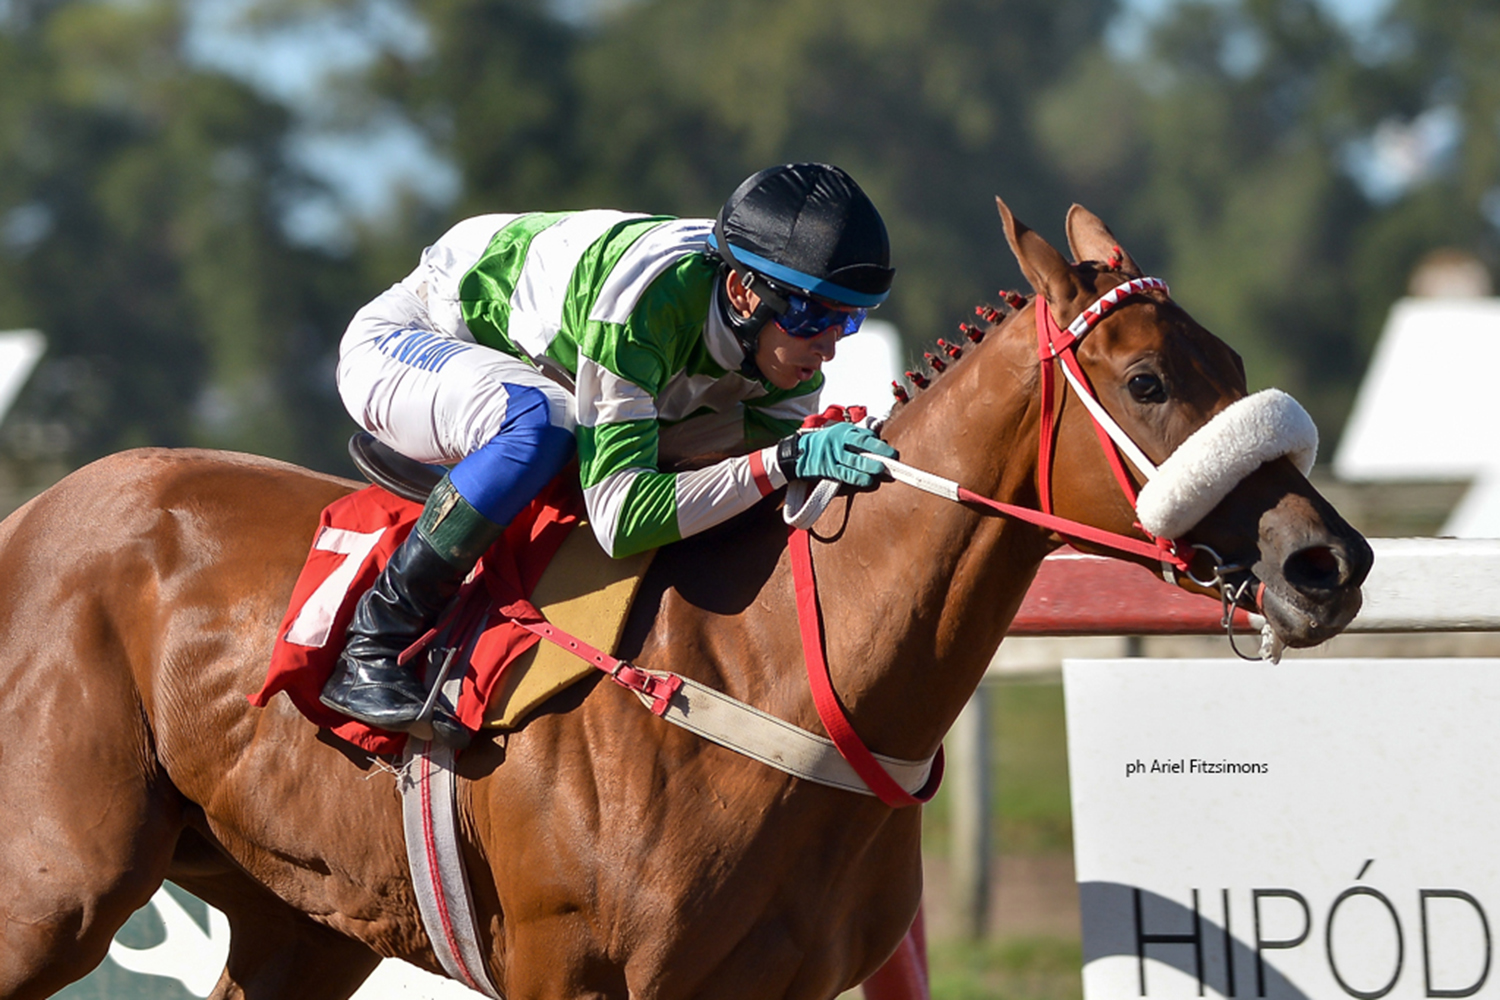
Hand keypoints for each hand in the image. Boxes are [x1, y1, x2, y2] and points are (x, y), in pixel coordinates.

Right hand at [777, 423, 897, 487]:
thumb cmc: (823, 444)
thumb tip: (880, 434)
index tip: (893, 454)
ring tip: (884, 472)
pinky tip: (869, 481)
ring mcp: (832, 455)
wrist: (797, 454)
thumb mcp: (839, 433)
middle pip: (864, 447)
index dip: (880, 445)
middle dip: (881, 455)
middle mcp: (839, 441)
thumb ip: (858, 435)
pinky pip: (846, 474)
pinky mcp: (827, 469)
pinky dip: (859, 478)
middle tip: (894, 462)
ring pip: (856, 462)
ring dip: (872, 468)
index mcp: (844, 431)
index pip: (866, 437)